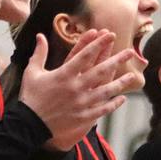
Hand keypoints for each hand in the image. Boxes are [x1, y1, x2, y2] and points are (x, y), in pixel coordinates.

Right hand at [18, 32, 145, 150]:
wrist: (29, 124)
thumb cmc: (30, 96)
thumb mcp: (32, 72)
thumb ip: (39, 53)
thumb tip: (40, 35)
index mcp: (63, 74)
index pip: (85, 55)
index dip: (98, 43)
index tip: (109, 34)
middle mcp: (75, 87)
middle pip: (101, 71)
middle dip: (117, 60)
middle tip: (130, 52)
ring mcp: (81, 103)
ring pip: (106, 91)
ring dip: (120, 83)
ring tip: (132, 76)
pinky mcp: (83, 116)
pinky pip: (102, 109)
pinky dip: (113, 104)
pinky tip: (122, 98)